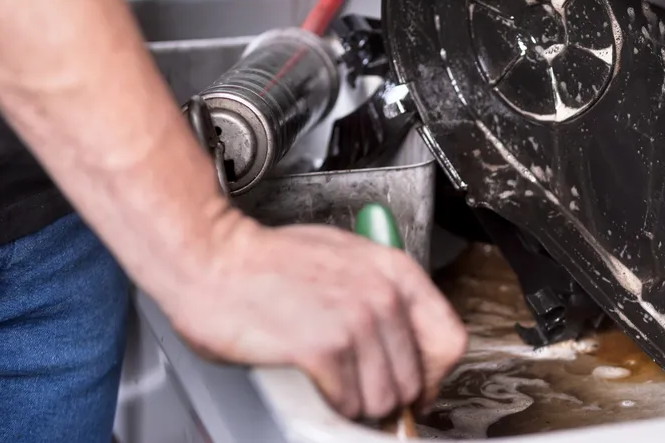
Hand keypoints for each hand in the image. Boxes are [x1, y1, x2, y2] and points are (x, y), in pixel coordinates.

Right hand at [162, 213, 465, 419]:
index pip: (450, 341)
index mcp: (396, 272)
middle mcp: (383, 296)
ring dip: (357, 403)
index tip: (414, 385)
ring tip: (333, 384)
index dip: (431, 374)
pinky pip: (347, 403)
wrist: (214, 258)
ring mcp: (355, 322)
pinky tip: (315, 384)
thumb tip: (405, 342)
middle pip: (415, 380)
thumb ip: (383, 296)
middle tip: (359, 388)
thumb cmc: (269, 261)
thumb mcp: (347, 261)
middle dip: (387, 394)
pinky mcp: (322, 348)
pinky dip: (331, 404)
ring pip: (383, 399)